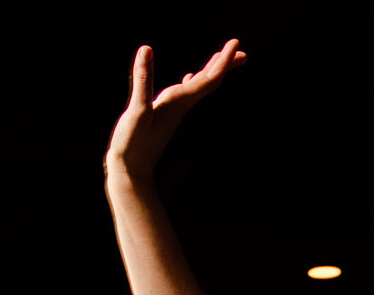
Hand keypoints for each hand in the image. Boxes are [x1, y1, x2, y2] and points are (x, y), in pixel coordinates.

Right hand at [105, 40, 246, 182]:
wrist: (131, 171)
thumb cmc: (133, 144)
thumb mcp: (138, 110)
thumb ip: (143, 80)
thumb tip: (147, 50)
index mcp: (179, 102)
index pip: (208, 78)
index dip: (223, 60)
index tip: (236, 44)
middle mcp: (181, 105)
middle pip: (210, 82)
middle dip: (225, 64)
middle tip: (242, 51)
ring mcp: (174, 110)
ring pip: (198, 87)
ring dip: (211, 70)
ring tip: (221, 58)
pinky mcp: (164, 114)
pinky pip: (184, 94)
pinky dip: (190, 82)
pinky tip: (190, 78)